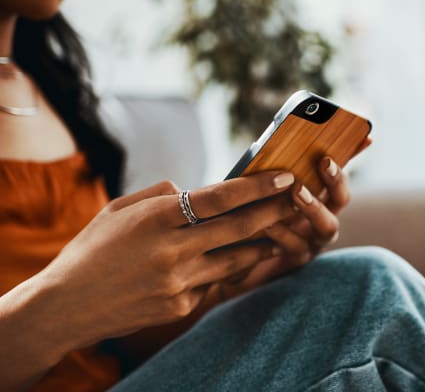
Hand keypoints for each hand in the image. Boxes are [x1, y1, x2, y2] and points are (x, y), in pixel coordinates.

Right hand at [33, 171, 296, 357]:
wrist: (66, 306)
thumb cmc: (92, 250)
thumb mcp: (119, 209)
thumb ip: (160, 196)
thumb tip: (195, 192)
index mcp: (155, 219)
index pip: (219, 198)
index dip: (257, 186)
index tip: (284, 177)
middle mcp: (172, 251)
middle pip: (239, 228)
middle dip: (274, 211)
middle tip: (298, 199)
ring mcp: (179, 283)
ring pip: (237, 258)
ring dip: (263, 242)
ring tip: (282, 229)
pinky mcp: (181, 307)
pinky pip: (216, 283)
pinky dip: (230, 268)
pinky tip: (242, 258)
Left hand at [217, 136, 372, 294]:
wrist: (235, 253)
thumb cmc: (255, 210)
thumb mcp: (267, 185)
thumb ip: (282, 166)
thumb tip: (296, 144)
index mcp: (319, 197)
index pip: (338, 177)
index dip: (339, 165)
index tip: (328, 154)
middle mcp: (323, 218)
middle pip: (340, 200)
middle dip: (334, 181)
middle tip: (322, 162)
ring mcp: (314, 240)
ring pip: (327, 226)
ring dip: (314, 207)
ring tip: (297, 192)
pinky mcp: (297, 260)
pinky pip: (297, 247)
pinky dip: (284, 234)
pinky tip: (269, 223)